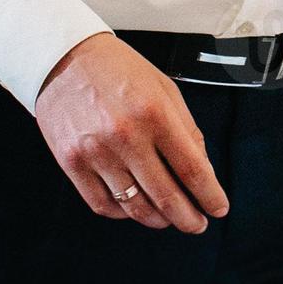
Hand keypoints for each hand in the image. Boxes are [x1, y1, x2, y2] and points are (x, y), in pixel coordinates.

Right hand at [35, 32, 229, 232]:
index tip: (218, 208)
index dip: (209, 195)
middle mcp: (126, 136)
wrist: (64, 59)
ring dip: (157, 219)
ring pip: (134, 206)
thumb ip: (186, 129)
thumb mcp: (164, 89)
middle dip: (188, 218)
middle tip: (197, 224)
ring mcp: (95, 152)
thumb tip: (202, 170)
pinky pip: (102, 204)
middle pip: (165, 195)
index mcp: (155, 114)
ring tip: (168, 218)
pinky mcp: (71, 163)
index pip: (192, 169)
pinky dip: (123, 213)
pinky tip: (135, 208)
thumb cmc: (118, 71)